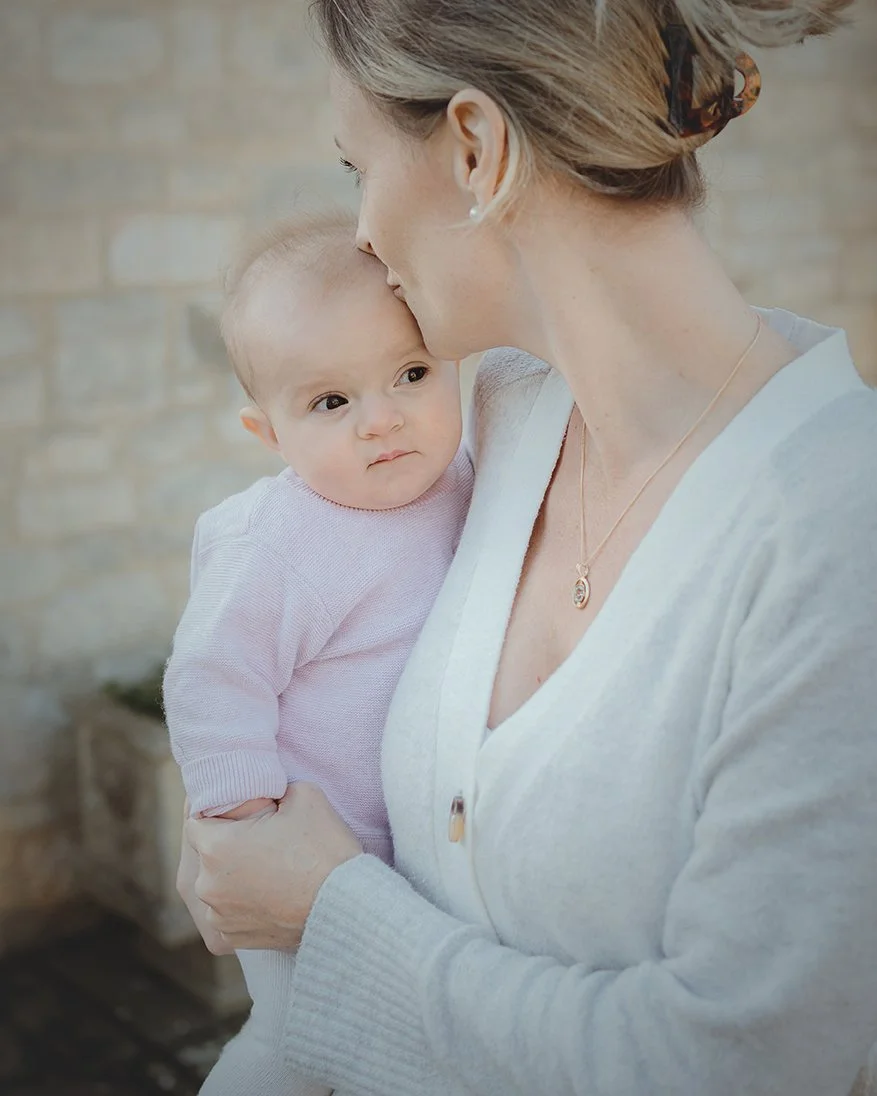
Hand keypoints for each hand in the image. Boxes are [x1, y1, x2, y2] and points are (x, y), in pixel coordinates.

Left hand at [184, 782, 362, 951]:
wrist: (347, 908)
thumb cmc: (324, 850)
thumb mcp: (303, 794)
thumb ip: (273, 788)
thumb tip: (268, 792)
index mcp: (215, 847)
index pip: (196, 819)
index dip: (219, 812)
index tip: (242, 813)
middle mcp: (207, 885)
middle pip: (207, 853)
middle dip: (229, 844)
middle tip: (263, 838)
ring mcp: (219, 916)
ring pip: (218, 884)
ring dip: (235, 875)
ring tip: (271, 868)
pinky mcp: (233, 939)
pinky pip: (229, 912)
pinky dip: (244, 903)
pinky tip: (271, 893)